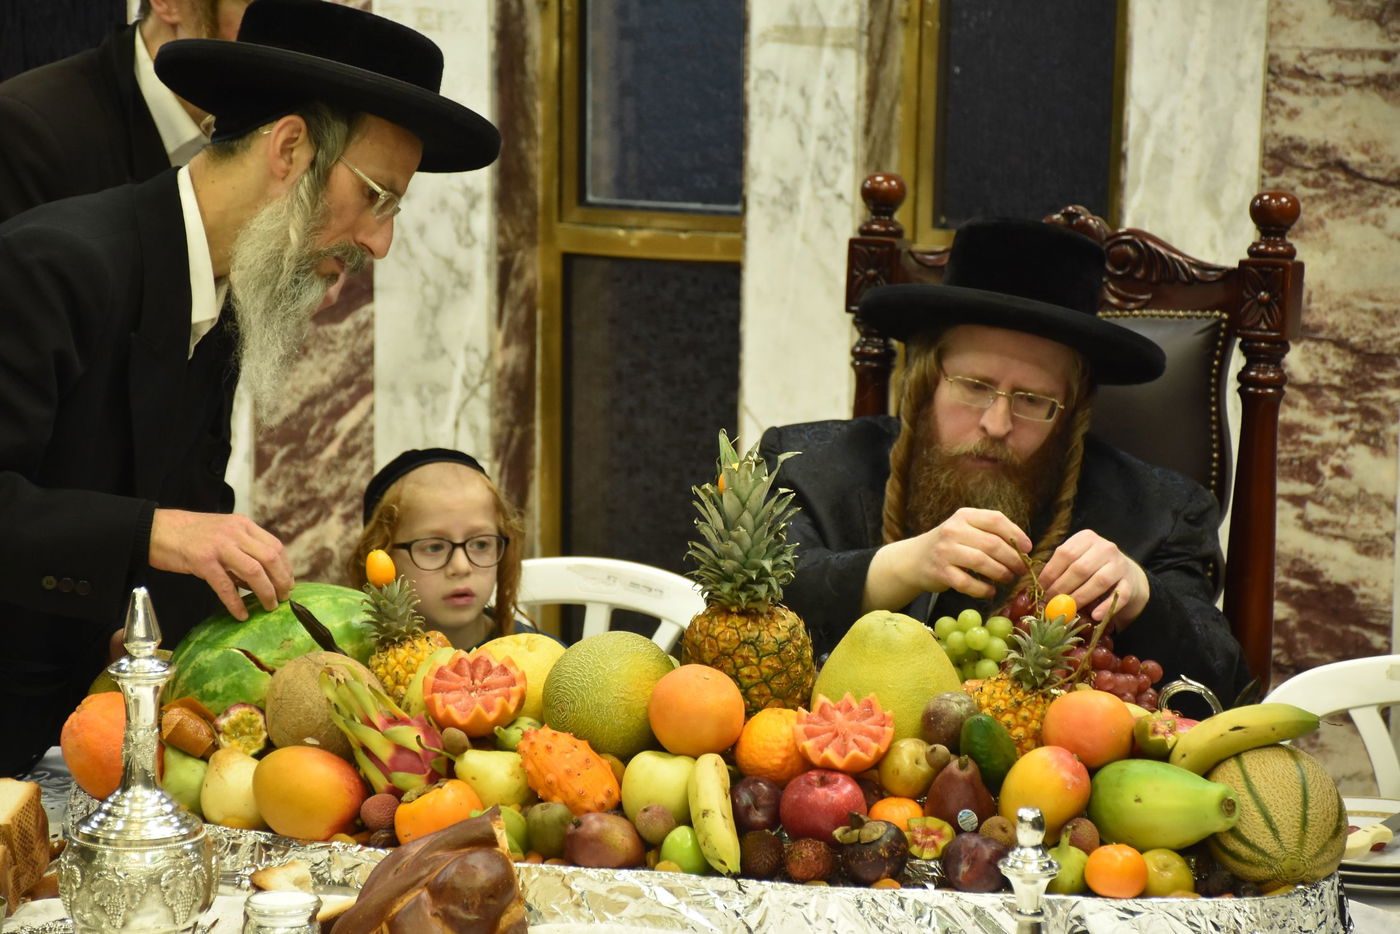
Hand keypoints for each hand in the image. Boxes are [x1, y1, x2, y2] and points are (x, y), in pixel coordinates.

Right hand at [148, 509, 294, 619]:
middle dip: (281, 581)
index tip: (288, 583)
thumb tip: (260, 577)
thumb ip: (242, 550)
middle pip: (270, 558)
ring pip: (254, 571)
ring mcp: (220, 546)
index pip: (275, 546)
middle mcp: (235, 533)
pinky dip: (236, 602)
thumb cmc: (189, 534)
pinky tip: (241, 614)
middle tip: (284, 598)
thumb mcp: (222, 533)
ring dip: (266, 592)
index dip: (286, 567)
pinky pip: (226, 585)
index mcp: (243, 525)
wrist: (155, 529)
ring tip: (269, 606)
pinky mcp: (203, 561)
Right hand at [863, 507, 1031, 611]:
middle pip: (992, 544)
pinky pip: (968, 583)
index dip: (1016, 534)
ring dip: (1001, 573)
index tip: (1028, 548)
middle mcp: (953, 530)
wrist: (913, 560)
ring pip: (982, 563)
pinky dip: (983, 589)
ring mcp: (945, 551)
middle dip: (1013, 559)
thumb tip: (1024, 548)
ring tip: (1008, 579)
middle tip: (1021, 569)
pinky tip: (990, 591)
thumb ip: (989, 533)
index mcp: (964, 516)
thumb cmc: (949, 545)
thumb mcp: (965, 530)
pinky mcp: (940, 572)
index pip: (995, 519)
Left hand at [1038, 529, 1148, 627]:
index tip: (1041, 588)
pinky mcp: (1131, 582)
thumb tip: (1038, 587)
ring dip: (1080, 597)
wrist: (1127, 575)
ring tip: (1068, 609)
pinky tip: (1094, 615)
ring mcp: (1120, 564)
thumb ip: (1060, 568)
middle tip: (1051, 602)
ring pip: (1099, 581)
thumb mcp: (1077, 559)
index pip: (1065, 553)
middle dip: (1062, 588)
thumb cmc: (1093, 568)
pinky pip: (1119, 596)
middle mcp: (1105, 547)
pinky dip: (1105, 607)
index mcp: (1087, 538)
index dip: (1051, 572)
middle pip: (1080, 568)